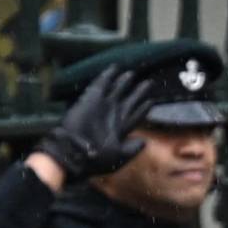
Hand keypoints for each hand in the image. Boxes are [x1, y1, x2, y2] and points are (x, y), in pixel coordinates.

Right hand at [36, 66, 156, 182]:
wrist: (75, 153)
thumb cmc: (97, 160)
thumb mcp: (119, 157)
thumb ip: (132, 149)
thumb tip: (145, 142)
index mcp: (121, 129)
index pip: (136, 115)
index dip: (144, 108)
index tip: (152, 100)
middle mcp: (113, 115)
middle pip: (130, 101)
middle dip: (139, 92)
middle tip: (150, 83)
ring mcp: (102, 107)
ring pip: (117, 91)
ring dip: (124, 82)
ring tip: (132, 73)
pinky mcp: (91, 100)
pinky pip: (101, 85)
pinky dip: (107, 76)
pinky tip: (114, 68)